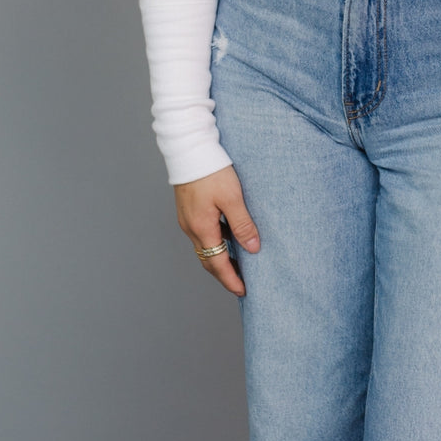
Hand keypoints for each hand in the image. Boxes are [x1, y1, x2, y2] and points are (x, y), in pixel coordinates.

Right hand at [173, 164, 259, 295]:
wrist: (189, 149)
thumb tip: (253, 248)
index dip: (230, 279)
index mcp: (202, 228)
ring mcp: (187, 219)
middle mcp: (191, 228)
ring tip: (237, 263)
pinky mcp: (188, 210)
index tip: (243, 291)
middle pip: (207, 259)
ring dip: (218, 258)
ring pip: (203, 247)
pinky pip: (201, 234)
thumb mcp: (232, 198)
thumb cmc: (212, 171)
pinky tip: (227, 238)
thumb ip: (242, 224)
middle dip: (223, 274)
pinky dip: (214, 243)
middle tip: (240, 283)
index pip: (217, 263)